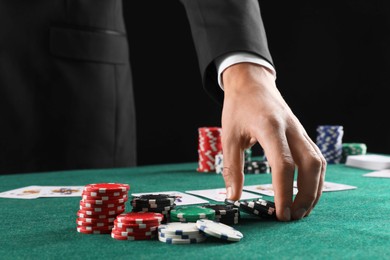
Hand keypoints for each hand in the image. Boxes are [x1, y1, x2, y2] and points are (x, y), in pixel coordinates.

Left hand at [221, 63, 325, 220]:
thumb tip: (234, 197)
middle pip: (310, 166)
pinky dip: (315, 178)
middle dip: (306, 196)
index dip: (284, 192)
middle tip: (292, 218)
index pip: (284, 164)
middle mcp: (291, 129)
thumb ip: (232, 168)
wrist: (251, 82)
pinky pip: (316, 157)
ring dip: (314, 189)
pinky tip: (307, 191)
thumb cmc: (237, 108)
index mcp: (270, 127)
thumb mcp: (229, 137)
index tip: (280, 214)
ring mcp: (300, 130)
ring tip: (302, 210)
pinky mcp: (302, 133)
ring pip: (318, 163)